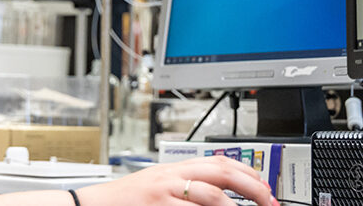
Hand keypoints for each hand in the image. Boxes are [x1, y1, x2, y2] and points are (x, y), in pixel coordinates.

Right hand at [75, 156, 278, 205]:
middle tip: (269, 202)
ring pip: (210, 195)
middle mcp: (172, 175)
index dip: (248, 173)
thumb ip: (188, 185)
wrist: (93, 204)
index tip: (266, 188)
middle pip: (221, 174)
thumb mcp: (159, 184)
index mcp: (176, 166)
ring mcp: (164, 191)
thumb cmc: (127, 199)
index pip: (220, 160)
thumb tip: (223, 197)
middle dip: (251, 188)